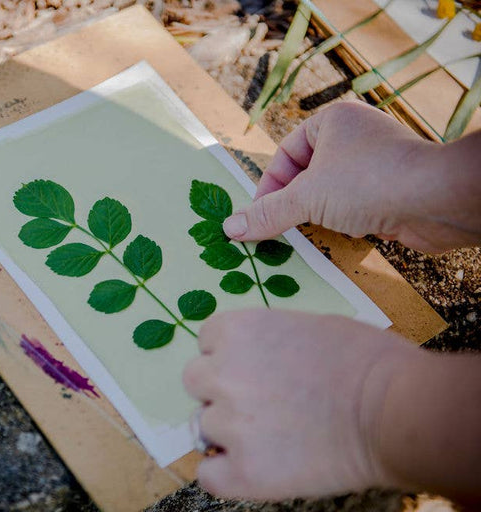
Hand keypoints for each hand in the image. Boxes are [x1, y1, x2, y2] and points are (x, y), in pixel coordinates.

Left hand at [183, 310, 420, 499]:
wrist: (396, 410)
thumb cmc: (366, 361)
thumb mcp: (306, 326)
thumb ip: (264, 341)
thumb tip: (251, 359)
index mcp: (236, 331)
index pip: (206, 342)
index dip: (230, 356)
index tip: (258, 368)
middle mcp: (221, 373)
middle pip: (196, 382)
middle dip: (224, 390)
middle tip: (266, 402)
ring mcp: (229, 423)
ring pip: (205, 427)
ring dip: (230, 432)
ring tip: (277, 434)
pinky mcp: (243, 470)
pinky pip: (208, 475)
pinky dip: (227, 474)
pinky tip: (258, 467)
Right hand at [222, 101, 480, 252]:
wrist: (437, 199)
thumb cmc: (369, 182)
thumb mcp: (306, 198)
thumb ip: (268, 213)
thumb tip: (230, 228)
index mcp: (333, 121)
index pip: (286, 152)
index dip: (270, 184)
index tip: (259, 214)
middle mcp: (356, 137)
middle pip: (307, 172)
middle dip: (292, 201)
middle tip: (278, 225)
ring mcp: (376, 163)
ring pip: (330, 190)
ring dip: (317, 214)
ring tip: (309, 232)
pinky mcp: (392, 189)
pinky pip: (354, 204)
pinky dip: (343, 221)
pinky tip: (342, 234)